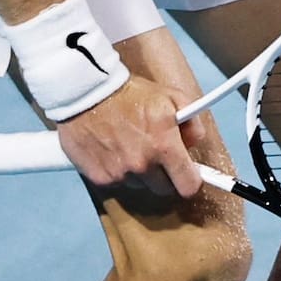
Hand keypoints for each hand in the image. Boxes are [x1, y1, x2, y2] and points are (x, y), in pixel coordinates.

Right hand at [55, 75, 207, 195]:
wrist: (86, 91)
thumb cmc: (130, 92)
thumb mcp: (172, 97)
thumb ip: (192, 122)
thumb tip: (194, 144)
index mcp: (164, 145)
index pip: (188, 185)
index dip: (190, 180)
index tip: (188, 174)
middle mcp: (142, 164)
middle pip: (164, 189)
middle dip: (165, 174)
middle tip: (158, 155)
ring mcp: (120, 173)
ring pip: (140, 185)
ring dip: (140, 172)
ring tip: (132, 145)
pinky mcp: (99, 178)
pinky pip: (118, 182)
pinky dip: (118, 170)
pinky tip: (114, 149)